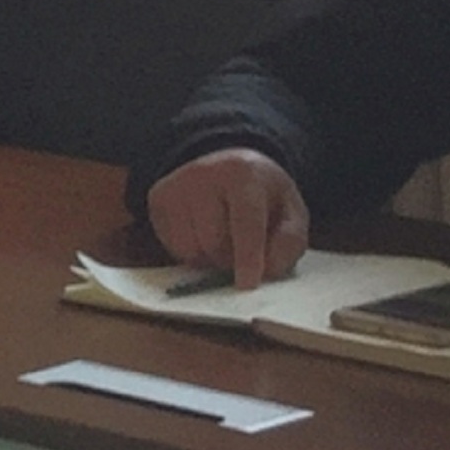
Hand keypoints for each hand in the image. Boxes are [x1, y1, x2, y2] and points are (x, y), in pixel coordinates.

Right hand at [140, 149, 310, 287]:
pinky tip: (203, 236)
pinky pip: (172, 247)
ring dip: (210, 259)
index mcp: (243, 174)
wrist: (228, 165)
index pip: (245, 222)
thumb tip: (264, 271)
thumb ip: (288, 243)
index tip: (247, 285)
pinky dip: (191, 254)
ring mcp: (176, 186)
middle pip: (214, 241)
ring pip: (190, 248)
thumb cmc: (263, 196)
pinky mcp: (158, 198)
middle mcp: (203, 174)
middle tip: (242, 255)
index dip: (248, 256)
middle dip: (230, 260)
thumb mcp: (291, 213)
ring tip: (223, 242)